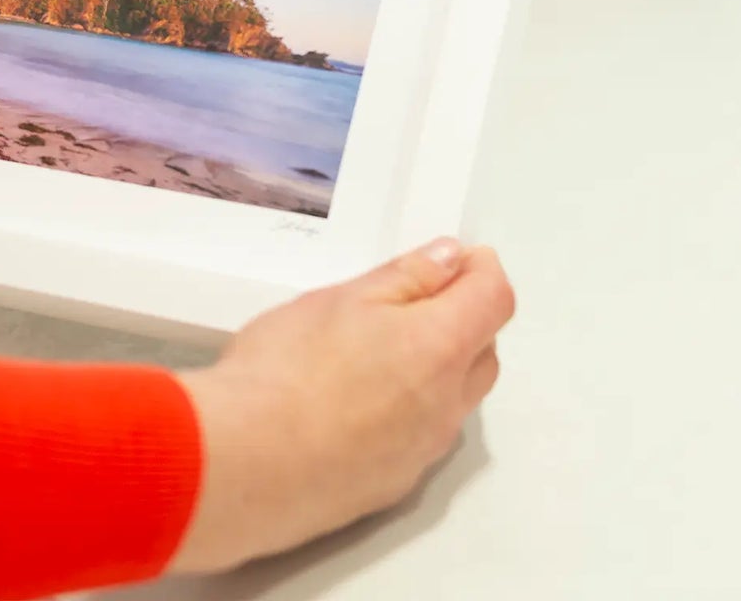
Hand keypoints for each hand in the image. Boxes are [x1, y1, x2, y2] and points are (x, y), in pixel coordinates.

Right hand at [170, 239, 513, 572]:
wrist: (247, 461)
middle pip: (483, 353)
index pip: (494, 299)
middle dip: (461, 320)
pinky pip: (419, 437)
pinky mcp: (395, 482)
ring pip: (453, 398)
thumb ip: (406, 278)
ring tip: (367, 353)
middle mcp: (447, 403)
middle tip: (406, 301)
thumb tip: (450, 260)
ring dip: (433, 369)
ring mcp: (424, 450)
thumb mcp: (342, 299)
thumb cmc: (286, 370)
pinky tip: (348, 403)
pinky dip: (403, 412)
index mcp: (442, 346)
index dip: (479, 269)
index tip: (454, 259)